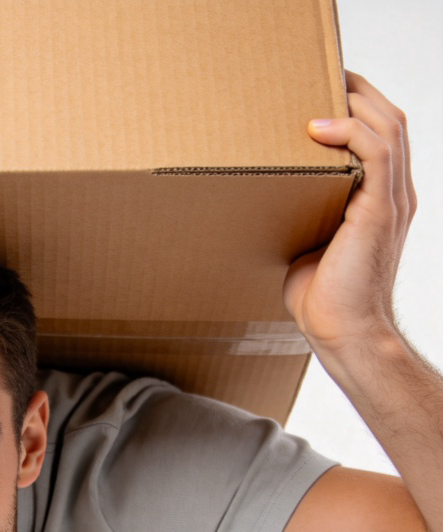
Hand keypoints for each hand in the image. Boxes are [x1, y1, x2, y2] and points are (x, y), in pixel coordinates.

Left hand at [282, 71, 415, 352]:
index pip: (381, 135)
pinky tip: (318, 126)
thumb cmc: (323, 298)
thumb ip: (298, 218)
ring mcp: (391, 199)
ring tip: (320, 86)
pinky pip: (376, 152)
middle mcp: (394, 193)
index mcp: (380, 199)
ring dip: (354, 99)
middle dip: (357, 90)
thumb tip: (262, 204)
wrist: (343, 331)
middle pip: (389, 118)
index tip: (321, 91)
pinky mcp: (381, 211)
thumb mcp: (306, 246)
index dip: (357, 106)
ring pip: (388, 126)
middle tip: (318, 75)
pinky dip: (350, 131)